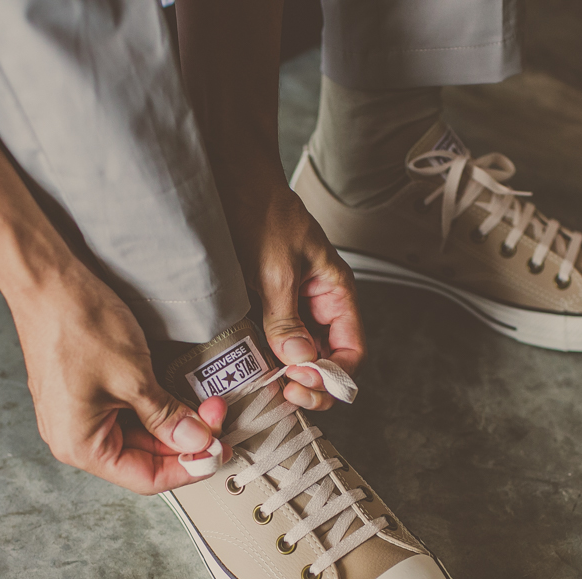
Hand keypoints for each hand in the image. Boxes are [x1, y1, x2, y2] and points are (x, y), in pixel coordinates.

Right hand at [8, 259, 229, 494]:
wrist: (47, 280)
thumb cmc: (76, 324)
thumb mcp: (134, 378)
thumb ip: (168, 418)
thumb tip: (197, 442)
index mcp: (79, 445)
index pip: (146, 478)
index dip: (188, 467)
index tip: (217, 451)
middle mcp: (74, 436)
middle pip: (144, 457)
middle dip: (185, 439)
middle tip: (217, 419)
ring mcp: (78, 414)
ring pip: (139, 434)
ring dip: (174, 422)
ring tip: (203, 404)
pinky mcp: (85, 392)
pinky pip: (127, 413)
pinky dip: (156, 408)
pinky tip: (178, 395)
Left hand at [221, 180, 365, 410]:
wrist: (229, 183)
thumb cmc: (261, 212)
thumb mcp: (276, 269)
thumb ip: (287, 318)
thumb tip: (300, 361)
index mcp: (335, 293)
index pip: (351, 351)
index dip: (334, 374)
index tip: (305, 382)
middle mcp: (317, 306)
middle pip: (328, 362)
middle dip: (312, 383)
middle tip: (285, 391)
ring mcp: (291, 310)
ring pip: (300, 359)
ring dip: (287, 377)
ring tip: (268, 386)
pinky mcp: (265, 310)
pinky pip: (273, 346)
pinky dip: (266, 363)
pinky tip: (253, 370)